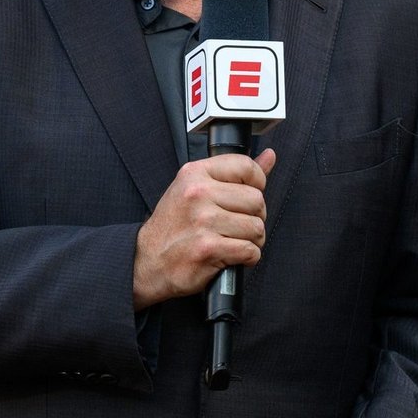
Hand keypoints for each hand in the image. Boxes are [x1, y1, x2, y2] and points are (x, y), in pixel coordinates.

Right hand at [133, 148, 275, 309]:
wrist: (147, 261)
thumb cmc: (173, 226)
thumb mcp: (196, 189)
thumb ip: (235, 172)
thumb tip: (269, 156)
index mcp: (195, 174)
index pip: (246, 166)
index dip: (257, 183)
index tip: (248, 196)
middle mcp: (198, 193)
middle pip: (256, 200)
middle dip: (255, 217)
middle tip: (237, 225)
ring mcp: (203, 221)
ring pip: (256, 227)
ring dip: (252, 240)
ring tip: (233, 241)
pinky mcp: (208, 248)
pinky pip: (250, 250)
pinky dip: (247, 257)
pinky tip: (231, 255)